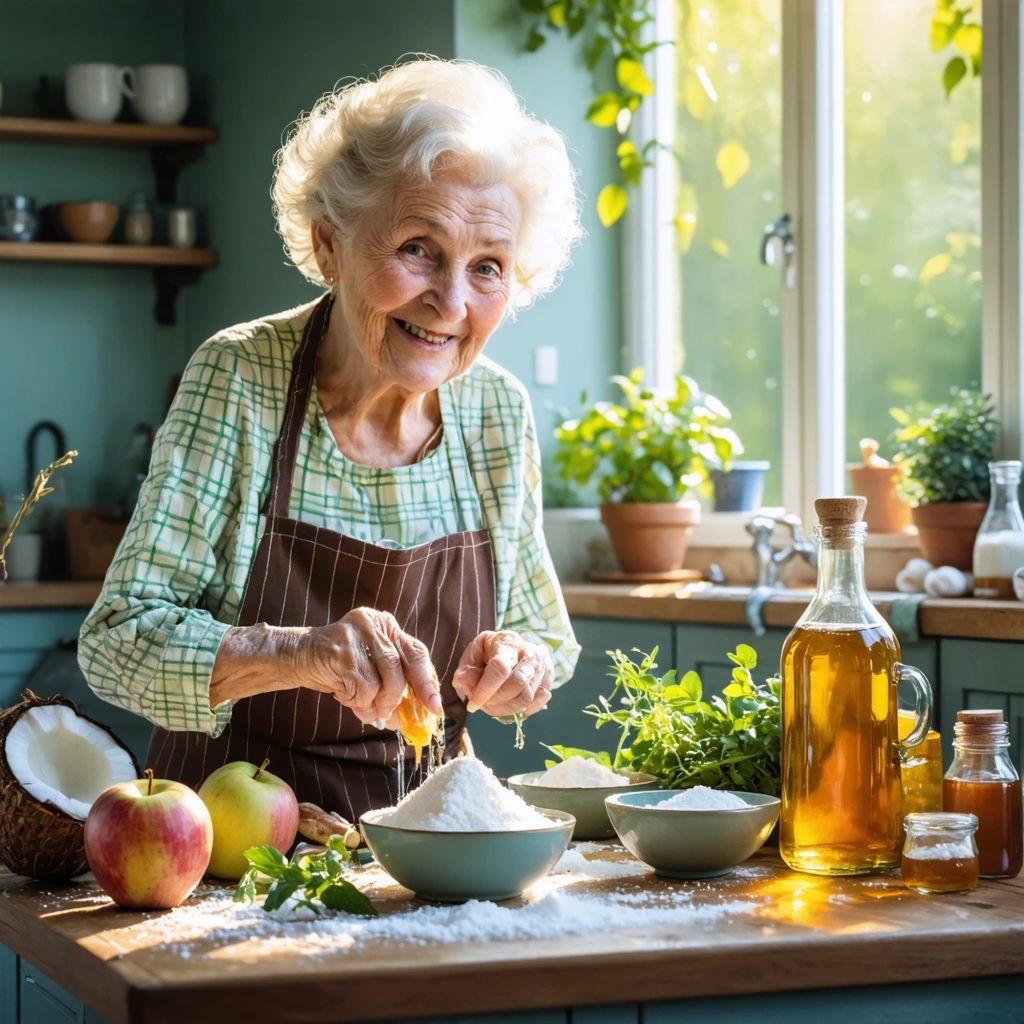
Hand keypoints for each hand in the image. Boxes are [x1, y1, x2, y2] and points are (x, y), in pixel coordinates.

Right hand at [300, 608, 441, 726]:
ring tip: (365, 708)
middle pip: (400, 666)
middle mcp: (374, 624)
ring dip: (376, 702)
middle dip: (402, 697)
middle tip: (396, 719)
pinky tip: (345, 695)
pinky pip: (362, 687)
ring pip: (382, 680)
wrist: (297, 656)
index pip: (416, 652)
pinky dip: (358, 701)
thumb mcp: (369, 668)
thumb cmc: (338, 664)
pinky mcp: (342, 652)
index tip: (434, 706)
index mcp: (386, 625)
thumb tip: (410, 717)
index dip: (426, 681)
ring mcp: (357, 636)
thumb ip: (391, 684)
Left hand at [452, 631, 552, 718]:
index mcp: (508, 643)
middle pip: (517, 685)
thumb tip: (461, 682)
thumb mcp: (473, 653)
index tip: (472, 705)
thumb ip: (466, 668)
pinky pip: (535, 704)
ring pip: (526, 698)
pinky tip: (507, 705)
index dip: (485, 690)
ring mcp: (543, 666)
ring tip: (491, 706)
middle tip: (481, 705)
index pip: (500, 669)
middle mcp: (530, 653)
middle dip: (495, 701)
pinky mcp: (548, 680)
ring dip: (504, 709)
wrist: (514, 647)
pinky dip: (519, 711)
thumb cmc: (490, 651)